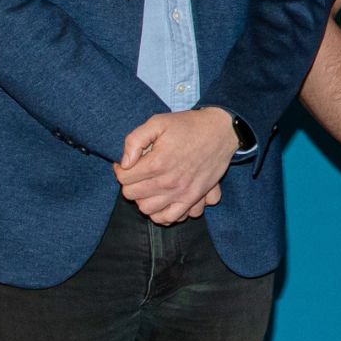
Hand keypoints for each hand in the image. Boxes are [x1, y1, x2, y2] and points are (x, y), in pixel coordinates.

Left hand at [117, 109, 235, 222]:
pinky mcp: (193, 199)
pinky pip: (169, 218)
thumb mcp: (157, 122)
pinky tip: (160, 200)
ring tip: (147, 186)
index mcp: (157, 162)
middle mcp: (168, 182)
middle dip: (129, 183)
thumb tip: (124, 162)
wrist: (220, 132)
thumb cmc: (188, 126)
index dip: (120, 169)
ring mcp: (181, 193)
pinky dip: (161, 214)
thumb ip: (134, 140)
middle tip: (137, 173)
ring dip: (142, 198)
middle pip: (132, 194)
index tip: (126, 163)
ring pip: (147, 209)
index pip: (124, 177)